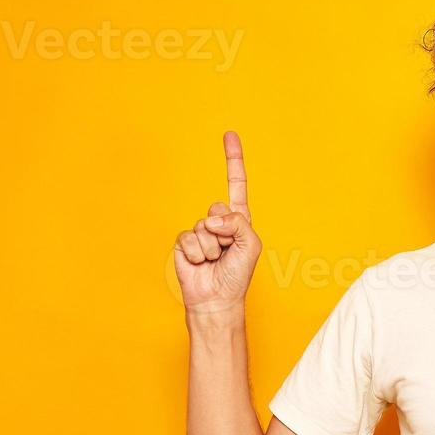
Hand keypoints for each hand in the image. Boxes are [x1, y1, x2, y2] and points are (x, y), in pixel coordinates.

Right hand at [173, 131, 261, 314]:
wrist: (216, 299)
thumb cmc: (237, 274)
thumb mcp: (251, 244)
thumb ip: (238, 222)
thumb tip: (212, 217)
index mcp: (238, 219)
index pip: (236, 183)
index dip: (233, 159)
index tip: (229, 135)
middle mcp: (219, 221)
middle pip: (218, 207)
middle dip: (225, 231)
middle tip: (226, 251)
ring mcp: (200, 231)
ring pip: (204, 226)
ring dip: (212, 247)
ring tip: (215, 261)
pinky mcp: (183, 242)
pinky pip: (189, 238)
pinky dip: (198, 253)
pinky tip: (201, 264)